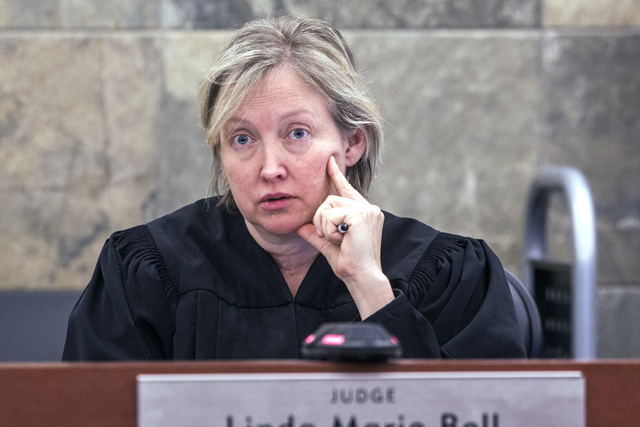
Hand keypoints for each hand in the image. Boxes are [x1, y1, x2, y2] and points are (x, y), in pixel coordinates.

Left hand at [296, 156, 393, 318]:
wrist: (361, 276)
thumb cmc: (348, 263)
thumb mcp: (327, 245)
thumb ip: (316, 233)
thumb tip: (300, 226)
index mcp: (364, 212)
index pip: (347, 189)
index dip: (336, 175)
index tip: (329, 161)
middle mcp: (368, 208)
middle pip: (330, 199)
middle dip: (321, 219)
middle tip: (329, 237)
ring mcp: (366, 210)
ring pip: (328, 206)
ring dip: (325, 226)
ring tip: (338, 240)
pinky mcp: (361, 214)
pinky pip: (331, 215)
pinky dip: (330, 230)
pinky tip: (342, 240)